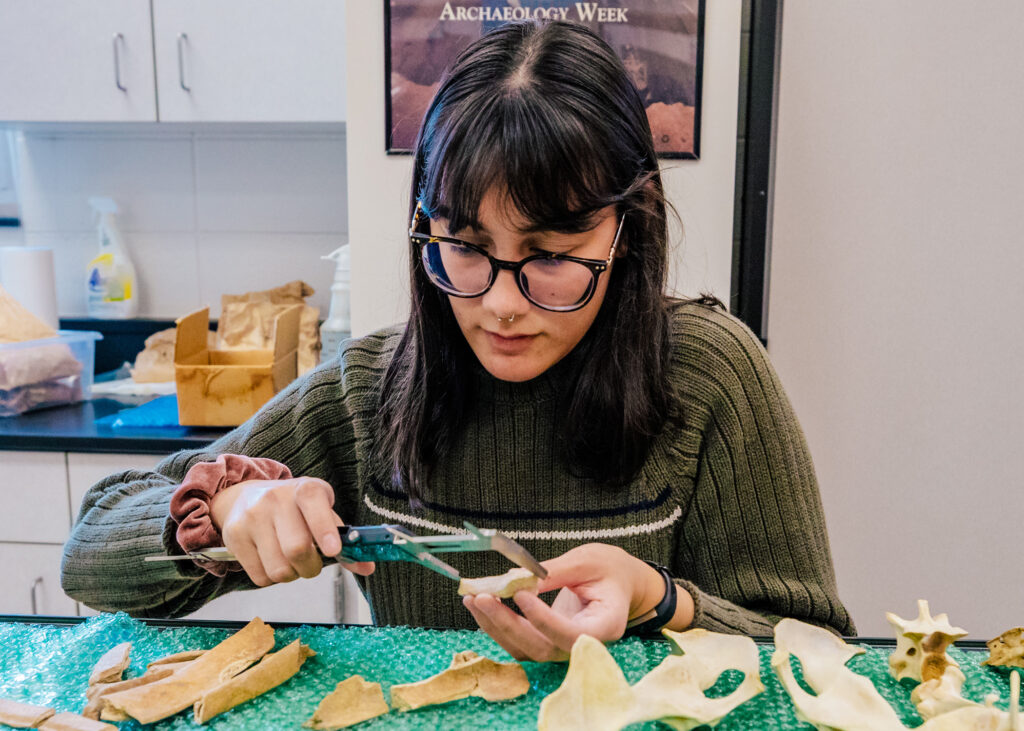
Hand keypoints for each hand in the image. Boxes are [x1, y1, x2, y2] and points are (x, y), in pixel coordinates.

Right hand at [209, 477, 373, 586]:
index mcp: (305, 489)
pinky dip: (271, 578)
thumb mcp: (321, 511)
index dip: (325, 529)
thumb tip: (367, 567)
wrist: (244, 496)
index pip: (314, 503)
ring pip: (279, 569)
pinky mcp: (234, 536)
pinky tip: (272, 560)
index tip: (333, 550)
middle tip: (312, 565)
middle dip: (311, 567)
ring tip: (291, 561)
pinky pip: (260, 577)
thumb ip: (344, 539)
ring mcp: (252, 516)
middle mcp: (276, 498)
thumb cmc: (293, 508)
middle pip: (297, 548)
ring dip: (291, 575)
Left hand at [462, 543, 691, 661]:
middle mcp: (584, 645)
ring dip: (495, 626)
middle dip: (508, 624)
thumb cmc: (609, 569)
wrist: (618, 583)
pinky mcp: (547, 644)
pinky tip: (479, 604)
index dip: (544, 620)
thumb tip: (519, 580)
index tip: (521, 594)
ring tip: (473, 598)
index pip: (572, 635)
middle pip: (542, 648)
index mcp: (606, 625)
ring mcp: (563, 648)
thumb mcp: (587, 561)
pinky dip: (496, 625)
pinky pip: (519, 642)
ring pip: (525, 649)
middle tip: (483, 596)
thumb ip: (556, 572)